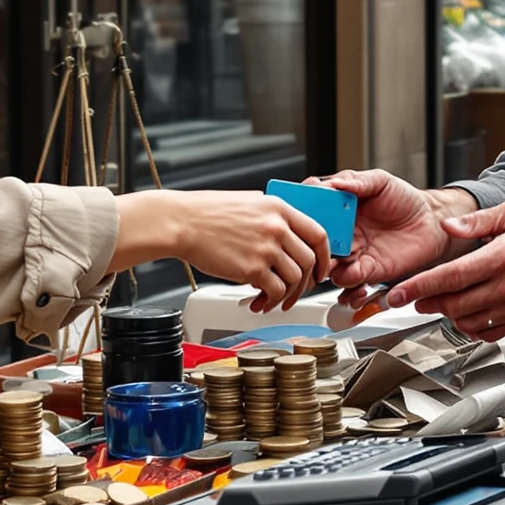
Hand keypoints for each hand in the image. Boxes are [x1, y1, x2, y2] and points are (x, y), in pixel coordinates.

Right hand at [126, 190, 328, 312]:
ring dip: (288, 295)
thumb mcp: (249, 202)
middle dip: (307, 282)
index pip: (318, 234)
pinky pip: (275, 292)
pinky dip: (271, 302)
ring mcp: (265, 248)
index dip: (324, 256)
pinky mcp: (251, 269)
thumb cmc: (206, 213)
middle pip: (309, 261)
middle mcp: (276, 227)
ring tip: (275, 300)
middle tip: (299, 290)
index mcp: (279, 208)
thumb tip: (289, 234)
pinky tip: (261, 302)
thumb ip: (273, 216)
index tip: (320, 268)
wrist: (180, 222)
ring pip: (295, 279)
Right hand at [317, 169, 465, 297]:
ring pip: (329, 268)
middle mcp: (343, 234)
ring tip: (341, 263)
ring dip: (331, 269)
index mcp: (340, 210)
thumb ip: (357, 181)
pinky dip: (349, 287)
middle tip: (324, 244)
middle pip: (317, 245)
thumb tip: (333, 184)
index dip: (307, 216)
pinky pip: (350, 284)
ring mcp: (354, 254)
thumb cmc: (406, 200)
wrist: (431, 223)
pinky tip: (358, 279)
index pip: (314, 214)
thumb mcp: (381, 181)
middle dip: (315, 248)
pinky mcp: (368, 272)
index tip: (310, 216)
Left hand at [386, 201, 504, 340]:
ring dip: (448, 315)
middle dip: (427, 303)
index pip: (450, 277)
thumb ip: (476, 222)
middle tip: (413, 298)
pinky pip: (489, 332)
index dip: (418, 287)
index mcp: (504, 257)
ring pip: (468, 321)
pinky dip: (472, 326)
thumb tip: (447, 228)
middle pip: (454, 304)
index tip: (398, 294)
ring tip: (441, 302)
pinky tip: (467, 313)